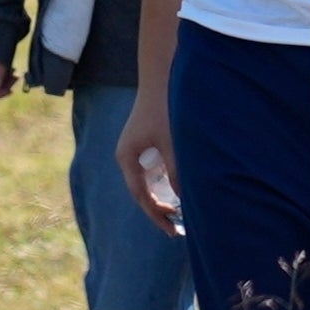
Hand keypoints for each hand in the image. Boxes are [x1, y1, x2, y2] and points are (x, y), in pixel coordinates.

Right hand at [113, 88, 182, 235]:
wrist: (160, 80)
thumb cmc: (164, 111)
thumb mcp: (172, 146)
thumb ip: (176, 174)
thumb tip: (182, 200)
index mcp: (127, 158)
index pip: (140, 195)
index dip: (156, 215)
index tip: (171, 230)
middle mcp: (127, 156)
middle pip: (140, 191)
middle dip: (157, 210)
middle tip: (175, 228)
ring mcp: (134, 149)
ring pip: (145, 182)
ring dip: (159, 197)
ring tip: (176, 213)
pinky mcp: (143, 143)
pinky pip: (150, 171)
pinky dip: (161, 184)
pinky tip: (175, 190)